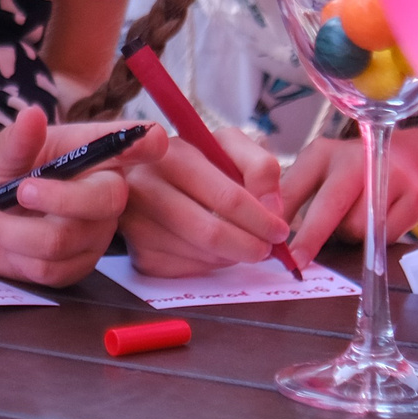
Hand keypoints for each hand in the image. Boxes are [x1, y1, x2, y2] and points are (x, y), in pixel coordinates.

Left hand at [0, 105, 167, 285]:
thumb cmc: (2, 170)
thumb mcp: (2, 150)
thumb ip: (17, 139)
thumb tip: (31, 116)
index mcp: (95, 155)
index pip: (131, 146)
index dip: (145, 145)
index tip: (155, 138)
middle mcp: (105, 195)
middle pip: (105, 202)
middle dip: (59, 198)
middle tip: (20, 190)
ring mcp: (94, 235)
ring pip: (64, 240)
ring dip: (14, 230)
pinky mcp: (75, 267)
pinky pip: (48, 269)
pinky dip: (14, 253)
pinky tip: (2, 237)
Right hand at [119, 123, 293, 276]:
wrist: (145, 180)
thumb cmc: (194, 163)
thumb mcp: (227, 147)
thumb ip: (259, 167)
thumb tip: (272, 209)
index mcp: (171, 155)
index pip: (226, 198)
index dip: (260, 219)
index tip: (279, 230)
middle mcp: (145, 189)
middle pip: (211, 234)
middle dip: (250, 246)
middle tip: (267, 248)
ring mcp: (138, 225)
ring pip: (203, 256)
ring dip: (231, 255)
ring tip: (238, 240)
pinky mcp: (140, 255)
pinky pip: (189, 271)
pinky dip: (210, 264)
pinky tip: (211, 248)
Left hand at [282, 132, 417, 263]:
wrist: (410, 160)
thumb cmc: (353, 174)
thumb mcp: (318, 173)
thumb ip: (295, 197)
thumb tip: (269, 234)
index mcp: (322, 153)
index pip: (294, 187)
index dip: (280, 217)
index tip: (268, 241)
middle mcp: (355, 159)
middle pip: (330, 204)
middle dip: (311, 237)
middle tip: (297, 261)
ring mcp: (388, 176)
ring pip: (358, 227)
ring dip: (349, 236)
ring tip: (352, 221)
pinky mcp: (413, 198)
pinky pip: (384, 236)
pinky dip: (374, 239)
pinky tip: (376, 222)